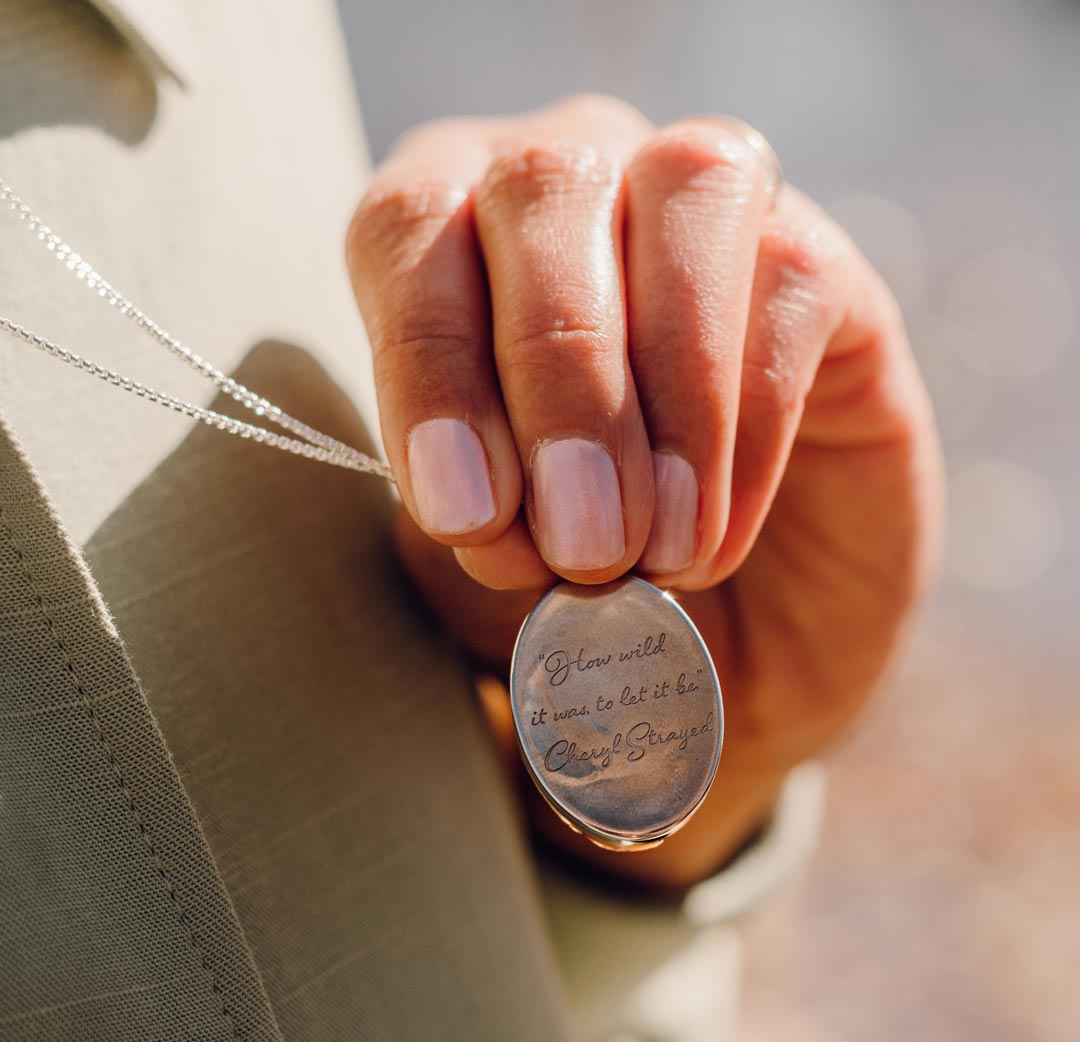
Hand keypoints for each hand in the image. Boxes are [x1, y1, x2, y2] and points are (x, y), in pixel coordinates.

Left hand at [346, 96, 943, 887]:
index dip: (427, 363)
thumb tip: (479, 491)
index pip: (406, 235)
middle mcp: (567, 192)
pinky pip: (787, 285)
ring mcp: (700, 215)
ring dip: (657, 384)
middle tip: (574, 547)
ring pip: (679, 189)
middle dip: (554, 374)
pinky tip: (712, 526)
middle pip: (533, 189)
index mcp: (450, 248)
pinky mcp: (818, 274)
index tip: (464, 513)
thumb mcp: (478, 561)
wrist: (701, 654)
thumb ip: (457, 506)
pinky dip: (740, 414)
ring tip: (650, 549)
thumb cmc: (561, 595)